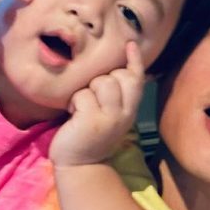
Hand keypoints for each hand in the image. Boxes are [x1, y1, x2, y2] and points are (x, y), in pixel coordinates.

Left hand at [49, 42, 145, 167]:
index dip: (134, 60)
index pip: (137, 79)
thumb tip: (118, 68)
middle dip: (103, 78)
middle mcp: (124, 113)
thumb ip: (117, 96)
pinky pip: (82, 95)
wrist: (80, 165)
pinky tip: (72, 114)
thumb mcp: (111, 116)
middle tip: (92, 95)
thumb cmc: (91, 135)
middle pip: (119, 76)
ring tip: (82, 105)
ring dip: (88, 89)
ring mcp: (109, 117)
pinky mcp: (91, 121)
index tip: (130, 43)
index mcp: (130, 110)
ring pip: (103, 82)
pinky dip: (74, 102)